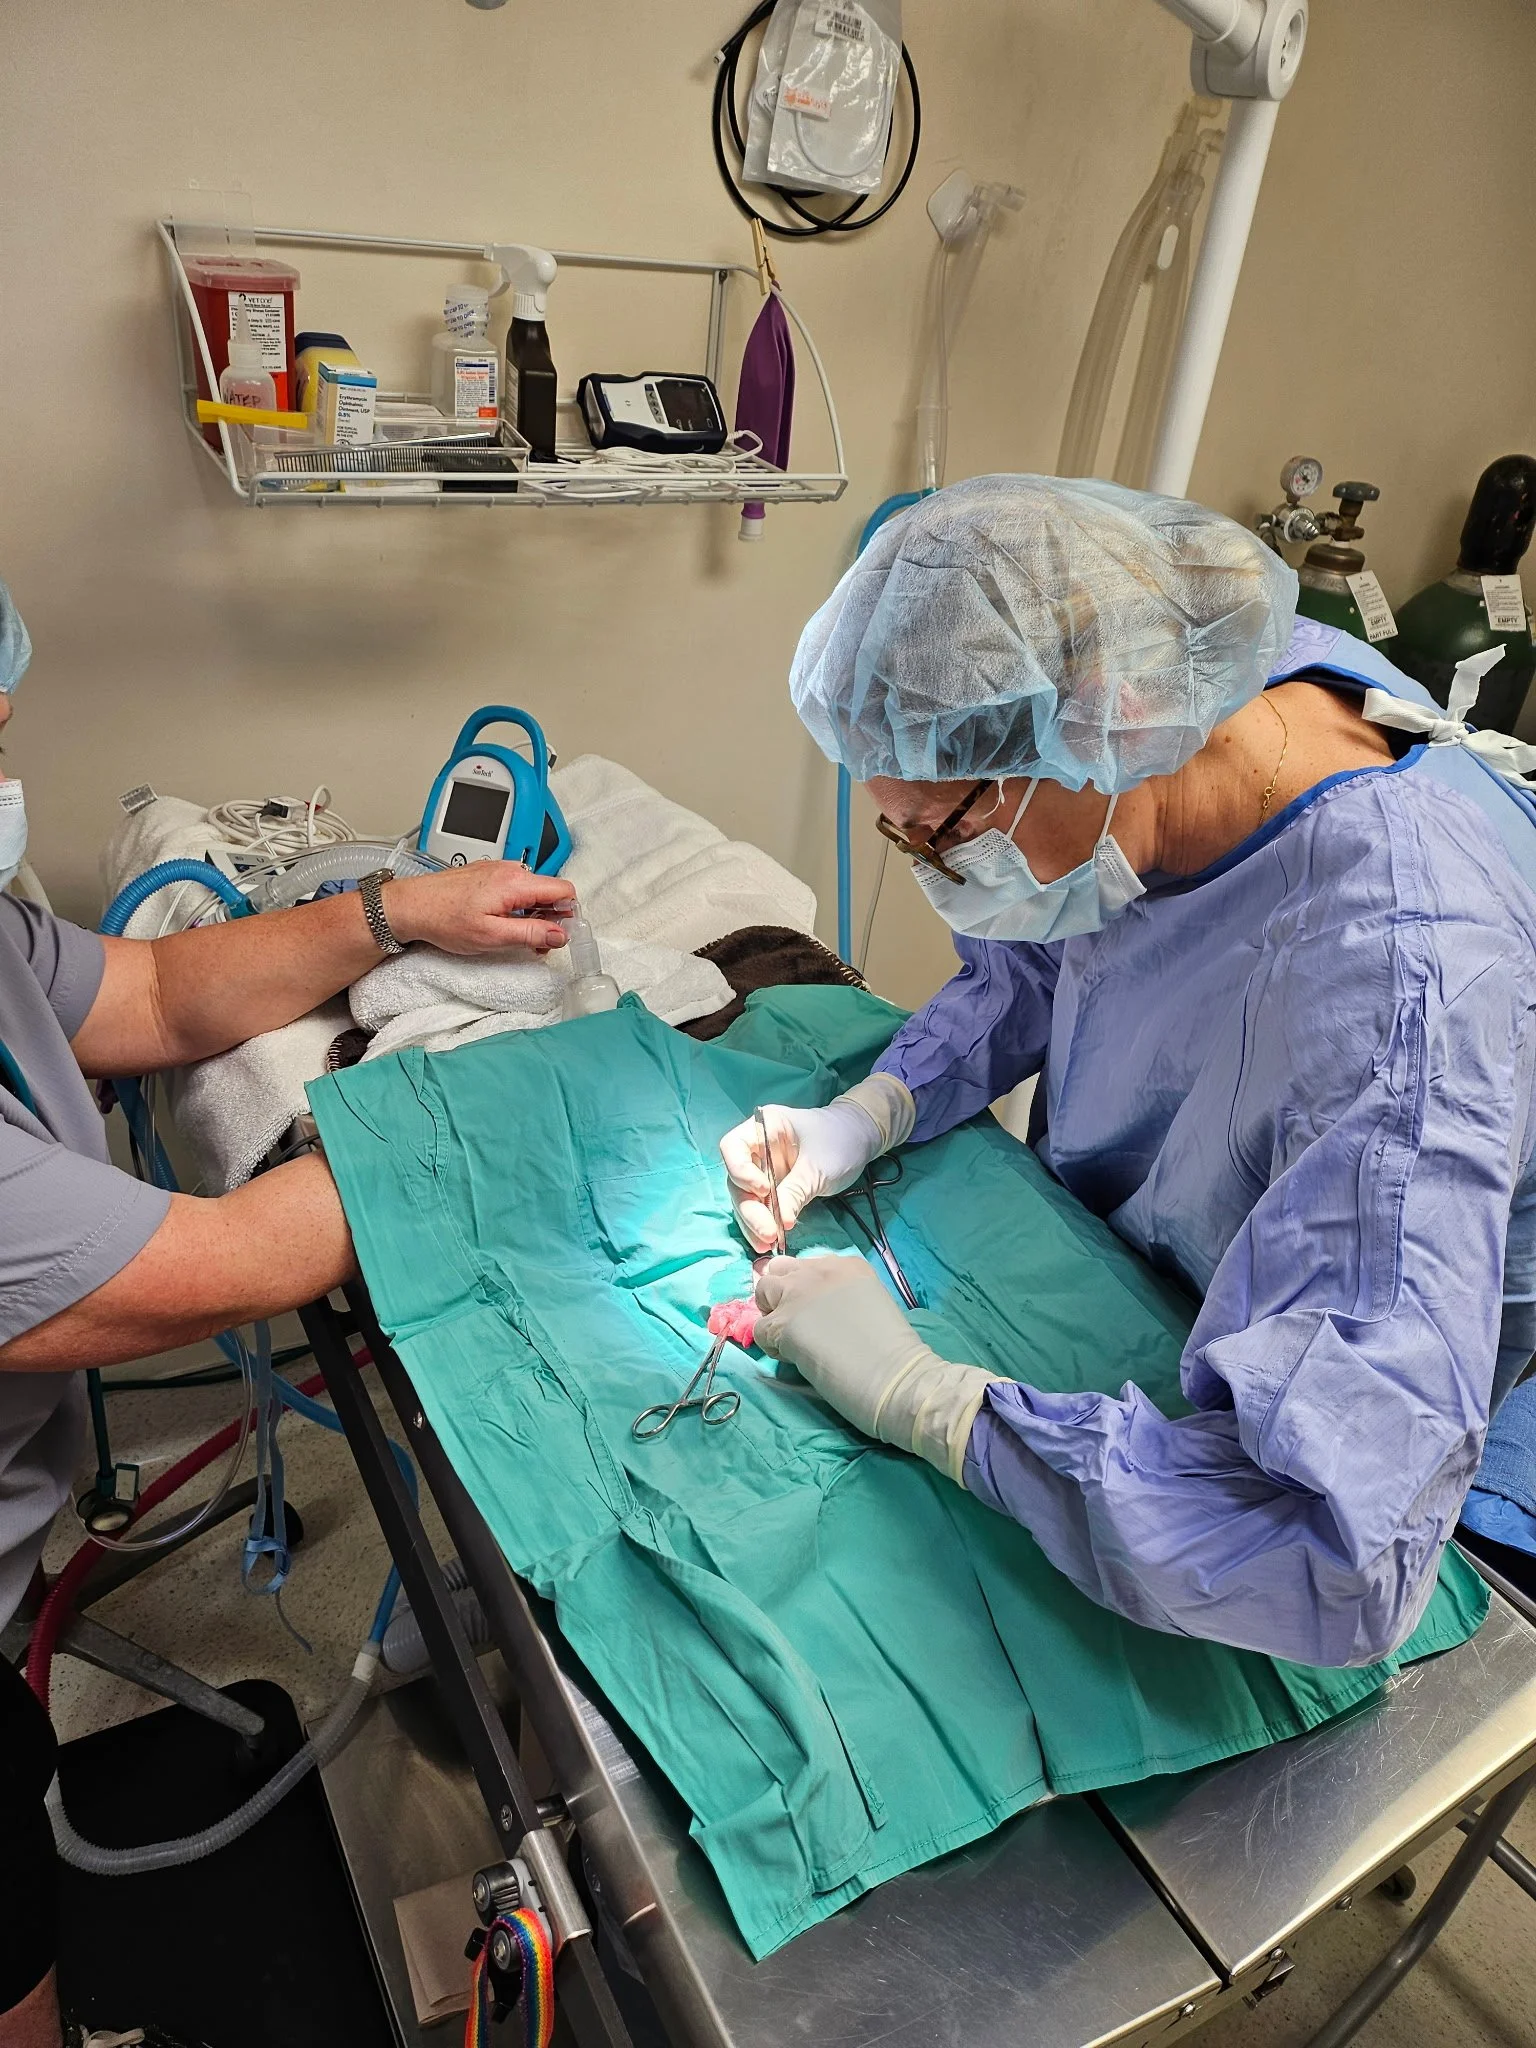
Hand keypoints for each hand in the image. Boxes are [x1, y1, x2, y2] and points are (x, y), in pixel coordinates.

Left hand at [381, 862, 576, 956]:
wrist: (409, 906)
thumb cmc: (443, 919)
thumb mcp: (491, 936)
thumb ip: (531, 934)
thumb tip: (561, 935)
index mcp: (515, 882)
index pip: (564, 890)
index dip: (569, 914)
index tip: (559, 934)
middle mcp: (510, 869)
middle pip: (550, 890)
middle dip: (550, 918)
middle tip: (535, 943)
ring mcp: (498, 869)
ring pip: (532, 891)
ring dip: (532, 914)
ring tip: (513, 935)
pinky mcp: (487, 874)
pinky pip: (515, 888)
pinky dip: (516, 907)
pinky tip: (500, 922)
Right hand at [718, 1074, 915, 1251]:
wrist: (861, 1139)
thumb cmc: (840, 1140)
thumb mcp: (818, 1167)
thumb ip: (795, 1192)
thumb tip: (779, 1222)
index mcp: (764, 1128)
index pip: (733, 1148)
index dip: (740, 1171)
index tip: (764, 1191)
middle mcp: (757, 1149)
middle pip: (738, 1181)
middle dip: (750, 1209)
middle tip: (768, 1232)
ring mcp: (764, 1170)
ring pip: (746, 1199)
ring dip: (754, 1223)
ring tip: (766, 1244)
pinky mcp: (774, 1190)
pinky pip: (762, 1208)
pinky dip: (764, 1224)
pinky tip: (768, 1242)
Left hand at [753, 1254, 997, 1479]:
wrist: (898, 1378)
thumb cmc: (893, 1352)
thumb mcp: (869, 1303)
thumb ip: (840, 1298)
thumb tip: (815, 1311)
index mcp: (847, 1264)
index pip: (808, 1265)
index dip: (805, 1289)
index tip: (815, 1313)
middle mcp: (820, 1270)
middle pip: (780, 1270)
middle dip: (781, 1294)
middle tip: (795, 1322)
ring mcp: (799, 1294)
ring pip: (763, 1291)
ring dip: (771, 1313)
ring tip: (788, 1338)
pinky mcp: (783, 1323)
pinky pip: (760, 1330)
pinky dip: (770, 1345)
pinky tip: (793, 1359)